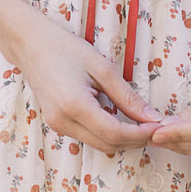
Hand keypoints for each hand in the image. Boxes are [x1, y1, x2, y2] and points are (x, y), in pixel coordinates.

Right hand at [12, 12, 162, 157]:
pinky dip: (108, 133)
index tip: (159, 125)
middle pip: (108, 145)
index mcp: (75, 106)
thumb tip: (151, 117)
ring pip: (99, 145)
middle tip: (154, 125)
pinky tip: (119, 117)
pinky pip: (89, 137)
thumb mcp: (102, 68)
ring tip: (140, 121)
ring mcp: (58, 126)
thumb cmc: (66, 50)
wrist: (31, 45)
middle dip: (135, 139)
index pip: (115, 134)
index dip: (140, 134)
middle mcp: (63, 122)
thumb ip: (127, 96)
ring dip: (123, 138)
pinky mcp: (57, 125)